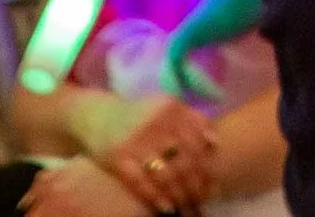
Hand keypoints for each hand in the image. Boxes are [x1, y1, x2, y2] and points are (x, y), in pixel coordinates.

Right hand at [105, 102, 219, 208]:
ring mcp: (138, 142)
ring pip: (166, 176)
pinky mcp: (120, 158)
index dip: (207, 169)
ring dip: (179, 197)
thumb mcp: (167, 106)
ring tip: (186, 209)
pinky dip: (157, 198)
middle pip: (184, 163)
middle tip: (200, 203)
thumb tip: (215, 143)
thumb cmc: (141, 114)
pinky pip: (141, 183)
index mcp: (172, 110)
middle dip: (195, 188)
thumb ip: (192, 119)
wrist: (100, 115)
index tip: (213, 187)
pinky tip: (167, 209)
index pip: (197, 145)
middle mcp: (157, 124)